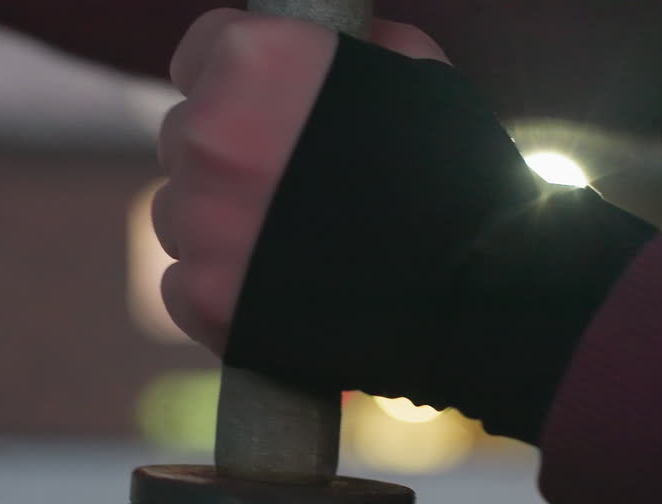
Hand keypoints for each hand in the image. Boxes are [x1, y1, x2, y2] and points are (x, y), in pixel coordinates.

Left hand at [154, 8, 448, 352]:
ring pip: (178, 212)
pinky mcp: (203, 297)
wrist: (483, 289)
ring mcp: (200, 220)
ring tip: (292, 248)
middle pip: (187, 138)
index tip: (257, 113)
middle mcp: (209, 133)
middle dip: (228, 160)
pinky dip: (219, 290)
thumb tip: (320, 48)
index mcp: (253, 61)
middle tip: (291, 193)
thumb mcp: (415, 76)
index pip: (197, 55)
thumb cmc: (460, 175)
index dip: (232, 85)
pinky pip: (181, 283)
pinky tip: (276, 293)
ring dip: (218, 225)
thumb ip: (350, 51)